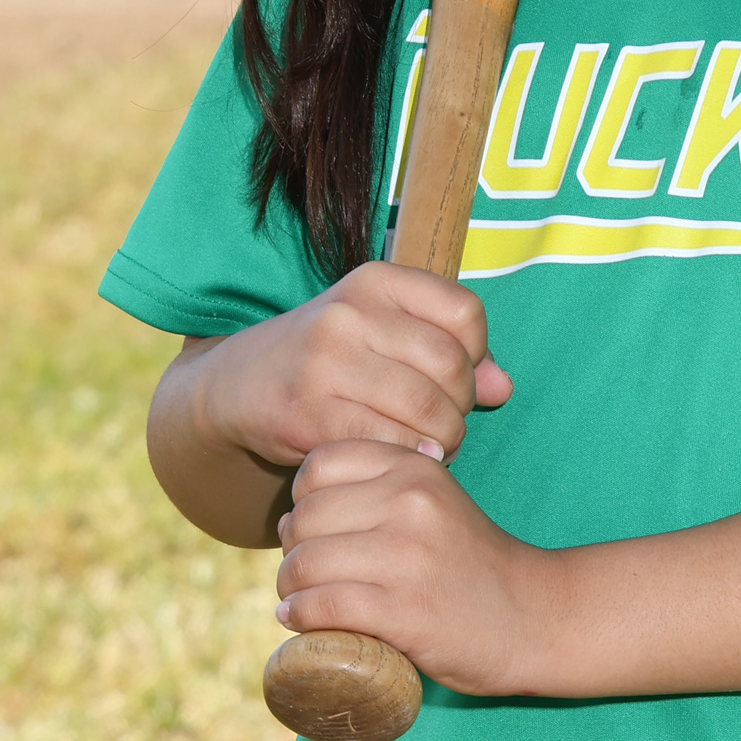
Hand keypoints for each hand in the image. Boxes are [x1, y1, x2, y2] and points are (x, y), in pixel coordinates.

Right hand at [190, 263, 511, 472]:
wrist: (238, 386)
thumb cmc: (330, 360)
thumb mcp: (384, 335)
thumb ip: (449, 352)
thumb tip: (502, 387)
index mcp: (375, 281)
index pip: (465, 313)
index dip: (476, 355)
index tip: (454, 379)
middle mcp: (348, 313)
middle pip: (450, 365)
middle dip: (460, 407)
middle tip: (445, 426)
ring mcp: (324, 362)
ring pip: (425, 409)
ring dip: (442, 441)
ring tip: (430, 447)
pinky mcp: (305, 413)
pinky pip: (386, 442)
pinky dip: (406, 458)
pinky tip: (400, 460)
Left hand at [273, 441, 551, 697]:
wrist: (531, 618)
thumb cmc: (470, 564)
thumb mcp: (433, 502)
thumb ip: (378, 489)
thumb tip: (292, 514)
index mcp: (415, 468)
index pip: (319, 464)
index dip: (304, 499)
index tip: (318, 530)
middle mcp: (410, 503)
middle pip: (305, 516)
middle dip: (294, 549)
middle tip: (308, 574)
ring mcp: (407, 557)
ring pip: (305, 562)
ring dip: (291, 588)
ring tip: (300, 600)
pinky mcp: (403, 610)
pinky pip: (322, 605)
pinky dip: (301, 617)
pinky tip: (302, 621)